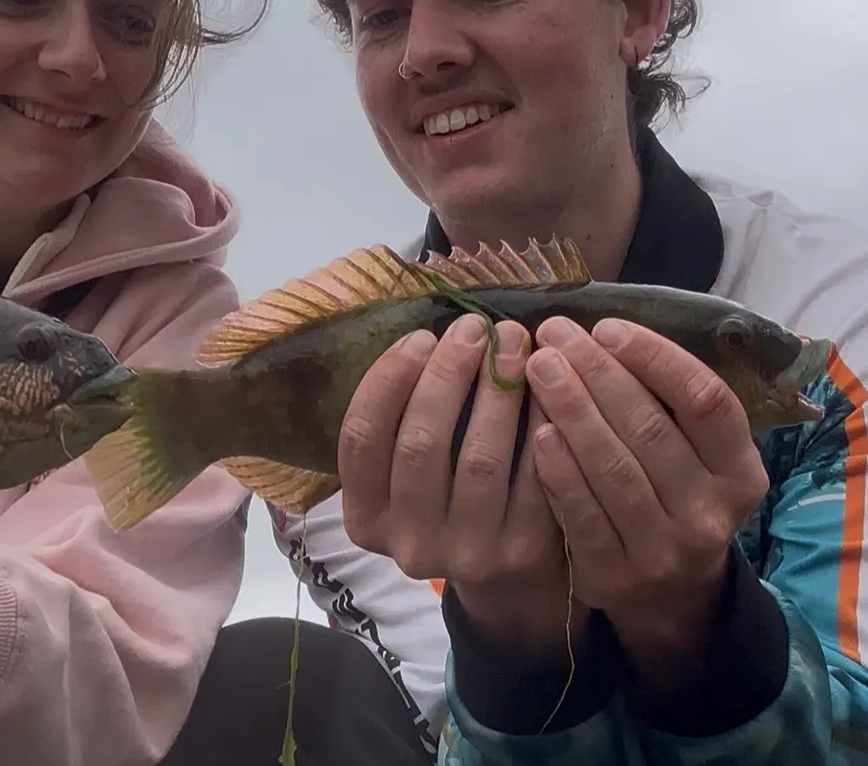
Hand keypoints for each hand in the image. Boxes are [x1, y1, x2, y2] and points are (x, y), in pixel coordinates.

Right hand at [338, 315, 581, 659]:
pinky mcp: (522, 553)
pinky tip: (548, 385)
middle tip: (475, 327)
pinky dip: (539, 422)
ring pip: (478, 456)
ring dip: (497, 389)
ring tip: (514, 342)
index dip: (388, 379)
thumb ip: (400, 422)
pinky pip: (532, 475)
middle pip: (419, 442)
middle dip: (448, 373)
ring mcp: (467, 555)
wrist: (508, 582)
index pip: (361, 438)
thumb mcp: (402, 477)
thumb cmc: (447, 501)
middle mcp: (408, 544)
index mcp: (365, 519)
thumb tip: (429, 337)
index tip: (421, 335)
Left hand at [525, 316, 768, 679]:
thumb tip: (600, 331)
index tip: (608, 327)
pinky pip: (582, 513)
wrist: (665, 590)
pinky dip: (558, 468)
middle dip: (597, 373)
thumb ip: (663, 400)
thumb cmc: (669, 489)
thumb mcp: (692, 451)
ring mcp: (664, 551)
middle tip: (554, 334)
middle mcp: (711, 514)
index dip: (656, 359)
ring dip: (572, 410)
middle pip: (651, 429)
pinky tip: (538, 430)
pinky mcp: (615, 575)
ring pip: (613, 468)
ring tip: (538, 366)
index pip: (707, 402)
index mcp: (740, 472)